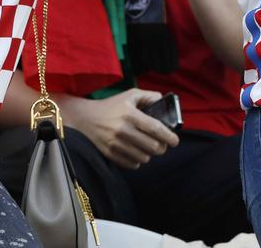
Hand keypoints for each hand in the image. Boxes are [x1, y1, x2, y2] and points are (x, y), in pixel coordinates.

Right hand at [64, 88, 179, 169]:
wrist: (84, 118)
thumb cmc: (111, 106)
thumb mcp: (129, 95)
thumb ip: (148, 96)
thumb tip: (163, 101)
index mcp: (130, 114)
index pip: (155, 128)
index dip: (169, 137)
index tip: (175, 141)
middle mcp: (123, 130)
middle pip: (153, 147)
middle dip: (161, 147)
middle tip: (161, 144)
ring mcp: (116, 144)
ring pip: (144, 157)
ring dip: (149, 154)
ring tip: (146, 147)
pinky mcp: (110, 154)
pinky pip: (133, 164)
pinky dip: (138, 160)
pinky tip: (135, 152)